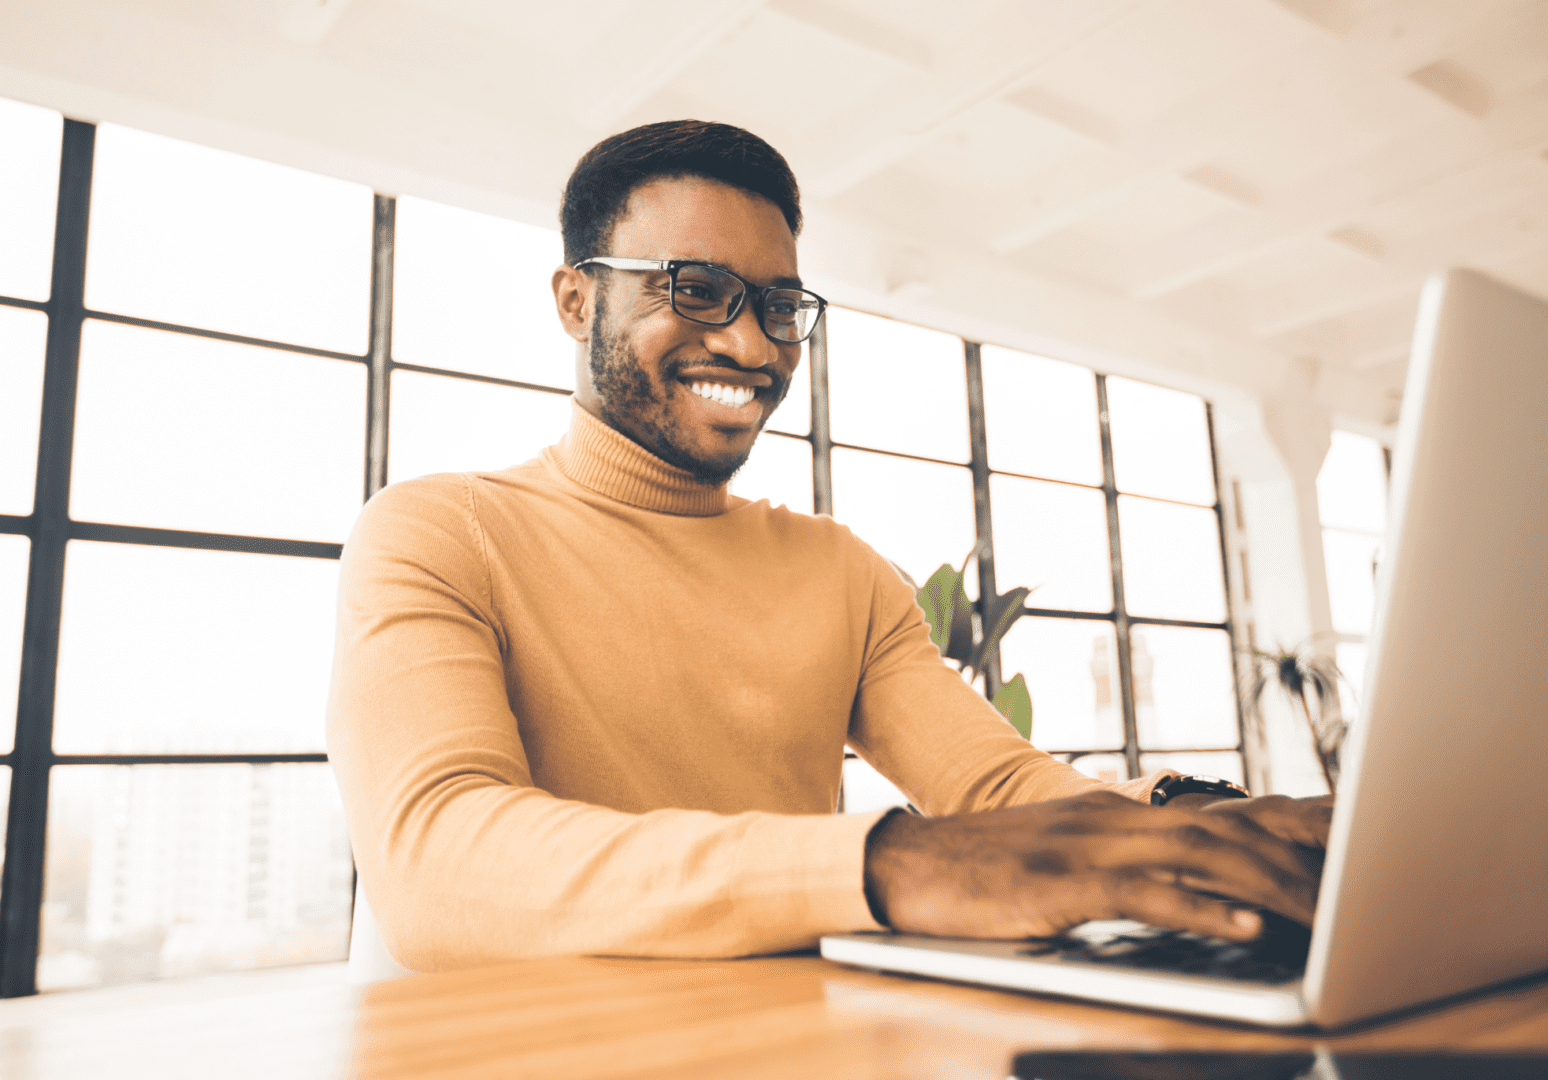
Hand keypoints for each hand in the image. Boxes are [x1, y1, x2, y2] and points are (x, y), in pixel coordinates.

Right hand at [863, 791, 1330, 942]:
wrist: (907, 862)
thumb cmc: (985, 869)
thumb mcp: (1065, 856)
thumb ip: (1129, 863)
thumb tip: (1198, 888)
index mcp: (1117, 811)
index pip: (1221, 812)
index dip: (1292, 827)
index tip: (1354, 848)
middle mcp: (1112, 817)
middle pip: (1227, 830)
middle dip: (1300, 859)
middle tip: (1363, 886)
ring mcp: (1086, 846)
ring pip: (1199, 856)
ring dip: (1268, 883)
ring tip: (1326, 913)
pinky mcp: (1061, 884)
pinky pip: (1143, 894)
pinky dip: (1200, 909)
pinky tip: (1244, 926)